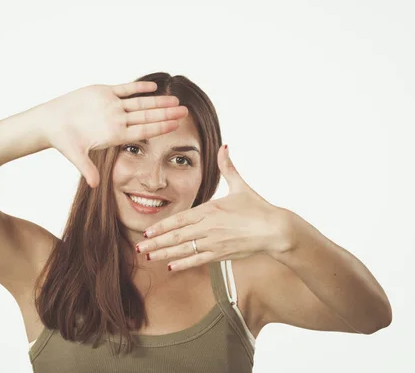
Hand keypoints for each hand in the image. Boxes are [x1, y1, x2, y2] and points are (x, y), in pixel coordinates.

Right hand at [43, 82, 188, 187]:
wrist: (50, 122)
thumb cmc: (63, 140)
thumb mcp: (76, 154)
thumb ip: (86, 168)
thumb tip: (94, 186)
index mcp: (115, 134)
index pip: (143, 130)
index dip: (160, 128)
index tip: (176, 126)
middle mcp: (117, 120)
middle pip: (147, 116)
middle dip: (166, 114)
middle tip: (185, 111)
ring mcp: (112, 106)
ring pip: (140, 102)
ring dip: (157, 100)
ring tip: (175, 99)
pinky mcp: (103, 92)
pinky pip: (125, 89)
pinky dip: (138, 87)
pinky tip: (154, 86)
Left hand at [135, 145, 291, 270]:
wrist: (275, 230)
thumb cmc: (258, 208)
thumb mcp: (240, 185)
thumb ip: (227, 167)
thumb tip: (225, 146)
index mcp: (210, 210)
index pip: (179, 219)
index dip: (161, 226)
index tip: (146, 231)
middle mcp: (209, 227)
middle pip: (177, 236)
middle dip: (157, 242)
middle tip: (139, 247)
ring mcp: (214, 242)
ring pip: (184, 250)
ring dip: (165, 254)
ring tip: (149, 257)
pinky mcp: (222, 254)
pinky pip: (198, 260)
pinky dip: (184, 264)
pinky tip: (171, 267)